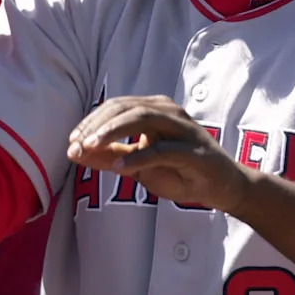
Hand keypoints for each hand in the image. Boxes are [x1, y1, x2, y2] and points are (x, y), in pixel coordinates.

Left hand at [67, 95, 244, 210]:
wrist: (221, 187)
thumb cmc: (179, 171)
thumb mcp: (138, 165)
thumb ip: (109, 156)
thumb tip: (75, 152)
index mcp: (154, 109)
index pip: (116, 106)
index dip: (91, 121)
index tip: (72, 141)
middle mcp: (168, 111)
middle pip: (125, 107)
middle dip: (97, 125)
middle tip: (77, 143)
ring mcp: (183, 128)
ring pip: (142, 118)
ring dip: (113, 132)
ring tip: (92, 146)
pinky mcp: (194, 151)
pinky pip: (163, 149)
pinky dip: (139, 156)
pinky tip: (120, 167)